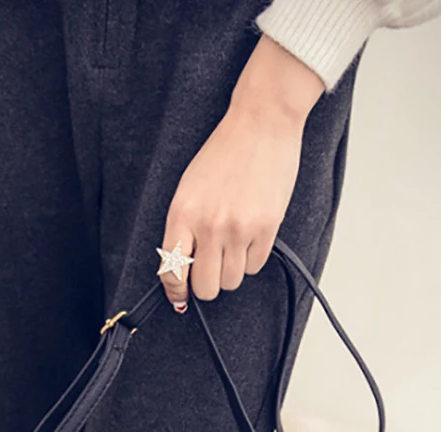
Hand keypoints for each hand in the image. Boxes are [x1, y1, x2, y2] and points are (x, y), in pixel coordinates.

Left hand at [159, 36, 323, 309]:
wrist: (260, 124)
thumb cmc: (223, 153)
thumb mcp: (189, 188)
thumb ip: (183, 228)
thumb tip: (182, 269)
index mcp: (182, 214)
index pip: (173, 272)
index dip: (176, 291)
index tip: (180, 298)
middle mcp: (209, 226)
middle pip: (206, 288)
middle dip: (206, 285)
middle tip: (210, 270)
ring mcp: (239, 229)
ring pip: (231, 281)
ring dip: (231, 271)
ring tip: (232, 247)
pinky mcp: (266, 227)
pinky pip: (255, 266)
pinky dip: (252, 259)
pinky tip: (250, 236)